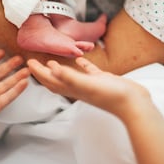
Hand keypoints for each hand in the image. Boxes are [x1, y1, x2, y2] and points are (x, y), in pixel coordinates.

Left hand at [27, 57, 150, 118]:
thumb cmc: (112, 96)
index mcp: (74, 89)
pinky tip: (79, 59)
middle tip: (34, 61)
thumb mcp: (89, 85)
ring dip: (60, 69)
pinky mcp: (102, 80)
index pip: (50, 80)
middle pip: (56, 79)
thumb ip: (70, 77)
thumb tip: (52, 68)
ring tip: (52, 61)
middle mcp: (79, 87)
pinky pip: (88, 72)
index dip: (38, 72)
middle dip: (44, 71)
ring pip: (70, 76)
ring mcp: (90, 84)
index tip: (28, 63)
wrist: (134, 104)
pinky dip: (82, 66)